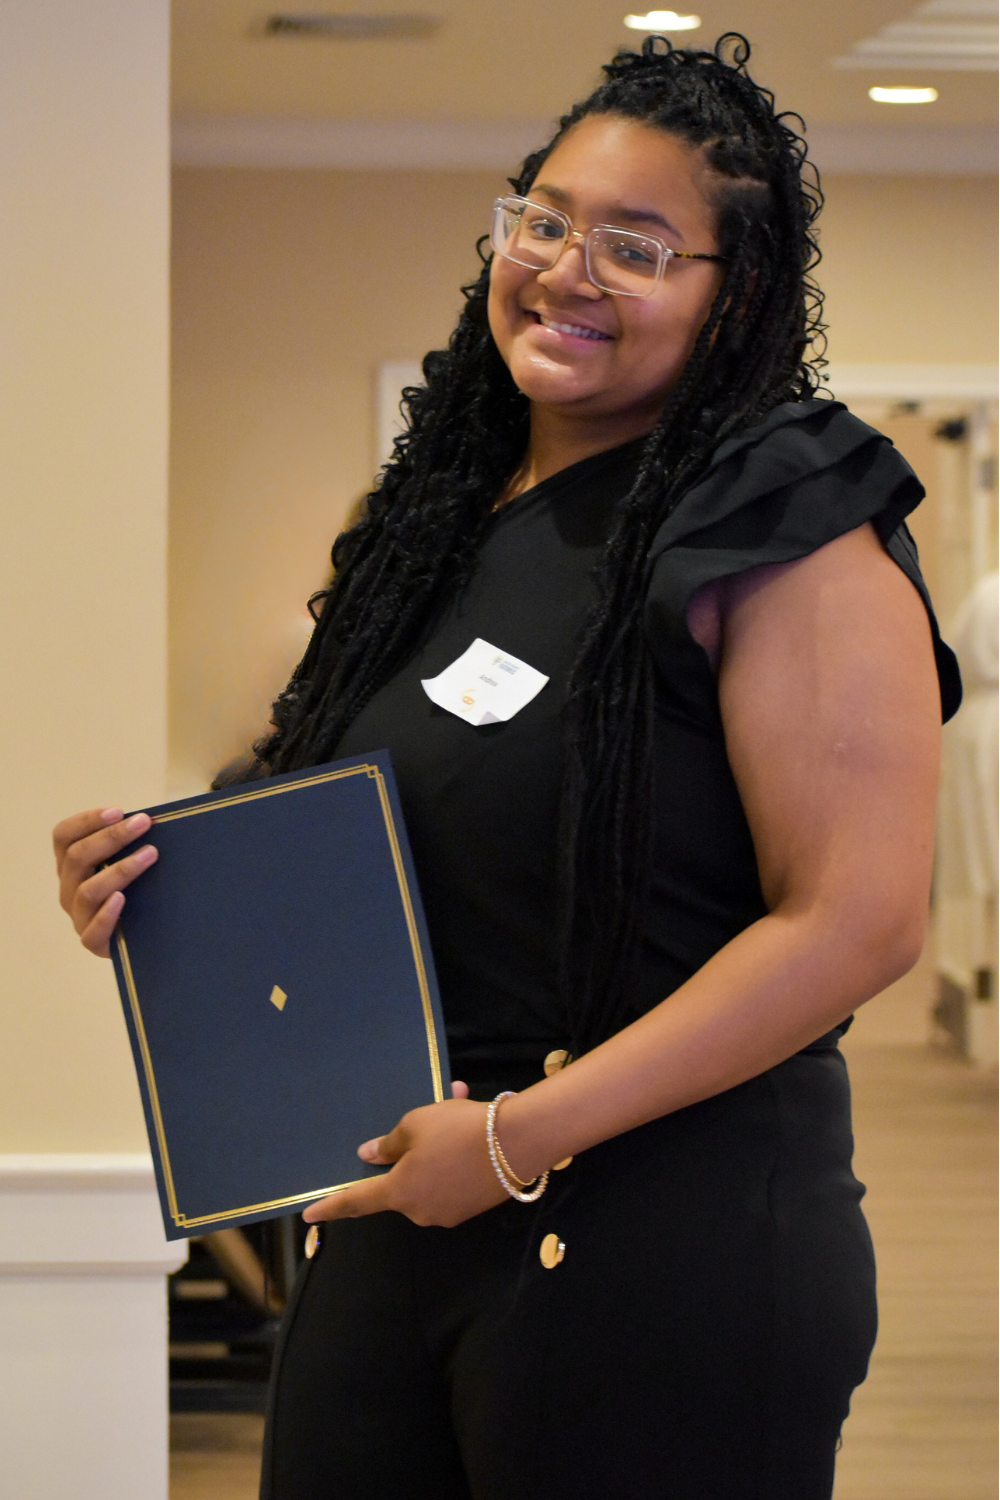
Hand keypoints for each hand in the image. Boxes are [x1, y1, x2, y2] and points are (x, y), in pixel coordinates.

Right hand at [52, 807, 158, 955]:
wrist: (144, 937)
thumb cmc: (137, 891)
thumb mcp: (129, 864)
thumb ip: (130, 844)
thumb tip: (152, 819)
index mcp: (70, 866)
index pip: (63, 836)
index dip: (86, 821)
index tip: (118, 812)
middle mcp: (68, 889)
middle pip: (77, 858)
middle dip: (112, 836)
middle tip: (143, 823)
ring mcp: (78, 916)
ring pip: (88, 890)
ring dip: (120, 869)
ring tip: (150, 854)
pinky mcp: (93, 942)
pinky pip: (93, 930)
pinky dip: (107, 914)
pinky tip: (123, 898)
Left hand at [302, 1081, 509, 1228]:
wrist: (516, 1142)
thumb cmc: (456, 1130)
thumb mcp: (416, 1125)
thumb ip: (390, 1145)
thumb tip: (370, 1156)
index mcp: (399, 1192)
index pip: (357, 1201)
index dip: (332, 1207)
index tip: (309, 1215)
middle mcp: (421, 1210)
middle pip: (403, 1182)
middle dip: (411, 1151)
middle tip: (429, 1117)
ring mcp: (449, 1212)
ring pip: (432, 1176)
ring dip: (438, 1148)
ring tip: (458, 1105)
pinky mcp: (473, 1206)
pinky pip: (454, 1180)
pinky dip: (457, 1157)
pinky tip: (474, 1127)